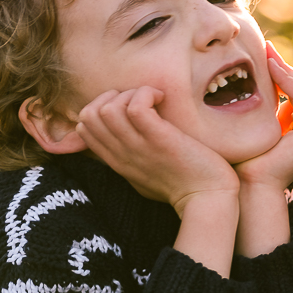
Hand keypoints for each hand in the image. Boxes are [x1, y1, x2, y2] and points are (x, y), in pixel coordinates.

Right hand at [75, 85, 238, 217]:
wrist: (208, 199)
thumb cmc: (183, 184)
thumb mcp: (145, 174)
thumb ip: (129, 158)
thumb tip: (122, 141)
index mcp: (118, 161)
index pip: (84, 127)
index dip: (101, 106)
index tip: (128, 106)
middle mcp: (122, 154)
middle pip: (88, 115)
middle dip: (111, 96)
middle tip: (140, 100)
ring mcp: (138, 148)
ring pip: (107, 109)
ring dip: (130, 94)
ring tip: (153, 99)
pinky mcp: (159, 140)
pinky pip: (136, 107)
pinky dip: (146, 94)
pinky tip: (163, 98)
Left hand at [234, 43, 292, 190]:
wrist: (249, 187)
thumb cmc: (247, 161)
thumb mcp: (261, 126)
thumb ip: (270, 107)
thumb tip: (260, 78)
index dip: (288, 72)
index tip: (266, 55)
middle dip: (290, 67)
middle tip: (267, 50)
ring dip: (289, 71)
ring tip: (267, 57)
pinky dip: (289, 81)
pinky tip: (271, 70)